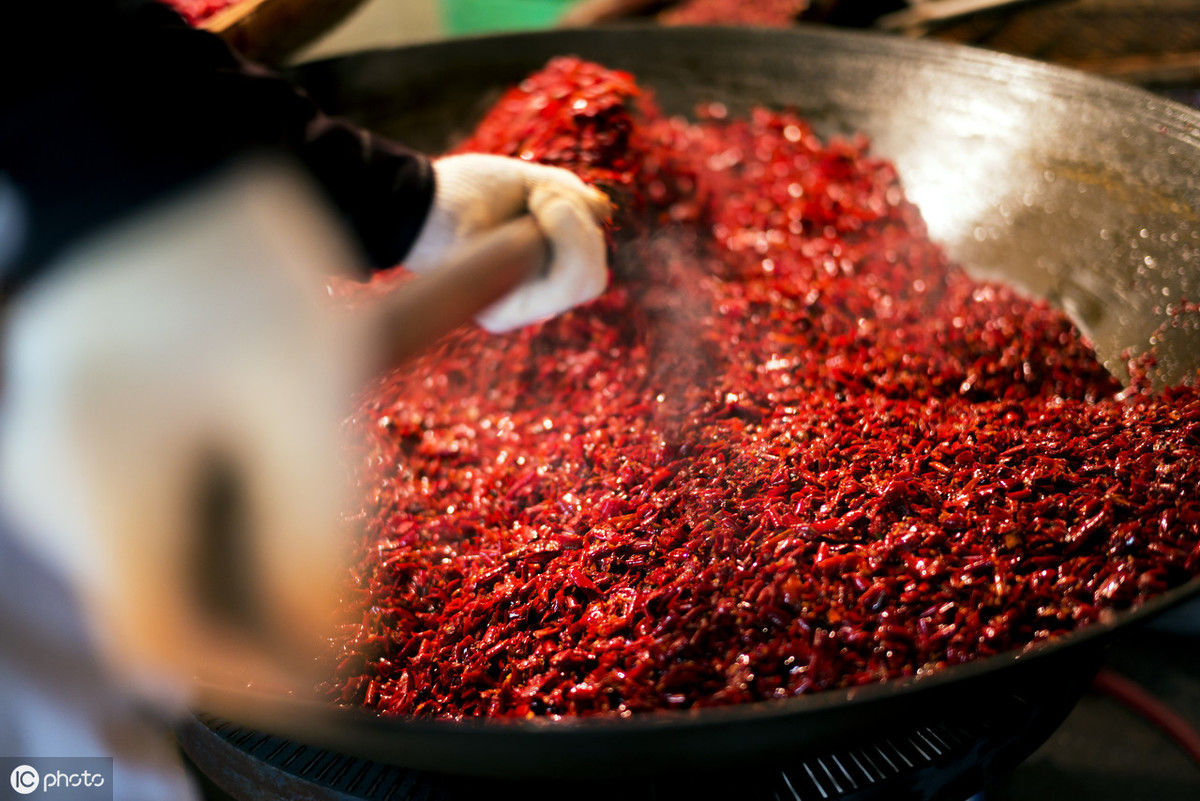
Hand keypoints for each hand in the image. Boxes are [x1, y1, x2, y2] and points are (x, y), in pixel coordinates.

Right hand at [0, 162, 364, 700]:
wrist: (164, 162)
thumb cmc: (242, 261)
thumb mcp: (310, 398)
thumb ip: (318, 532)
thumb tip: (332, 643)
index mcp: (99, 469)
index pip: (164, 639)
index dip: (257, 673)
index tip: (337, 661)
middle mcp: (48, 481)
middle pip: (163, 605)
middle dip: (263, 618)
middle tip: (343, 584)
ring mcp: (48, 465)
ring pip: (156, 566)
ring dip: (245, 567)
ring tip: (308, 503)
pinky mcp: (69, 447)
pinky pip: (144, 521)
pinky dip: (216, 525)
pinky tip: (265, 473)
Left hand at [404, 153, 610, 331]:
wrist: (419, 198)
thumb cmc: (466, 190)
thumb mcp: (531, 185)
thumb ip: (571, 200)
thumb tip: (602, 214)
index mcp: (539, 274)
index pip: (590, 270)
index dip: (585, 228)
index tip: (548, 196)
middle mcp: (531, 300)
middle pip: (593, 281)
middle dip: (582, 230)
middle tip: (542, 197)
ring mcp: (518, 312)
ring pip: (585, 282)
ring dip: (572, 228)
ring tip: (535, 203)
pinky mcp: (504, 317)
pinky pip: (564, 284)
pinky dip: (561, 234)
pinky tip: (531, 213)